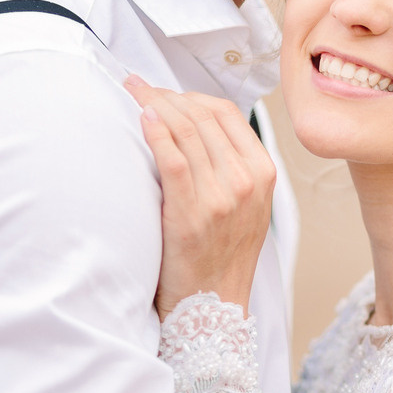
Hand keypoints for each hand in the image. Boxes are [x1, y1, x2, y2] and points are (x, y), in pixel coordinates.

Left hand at [125, 78, 275, 319]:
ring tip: (131, 93)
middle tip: (137, 85)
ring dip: (153, 104)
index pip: (225, 112)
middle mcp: (246, 181)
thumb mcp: (245, 206)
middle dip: (165, 93)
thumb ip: (231, 167)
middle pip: (202, 115)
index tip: (163, 89)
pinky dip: (155, 132)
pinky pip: (173, 159)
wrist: (214, 308)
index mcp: (262, 173)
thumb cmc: (220, 256)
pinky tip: (140, 118)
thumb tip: (196, 126)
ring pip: (186, 130)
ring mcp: (221, 197)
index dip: (189, 93)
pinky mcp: (191, 214)